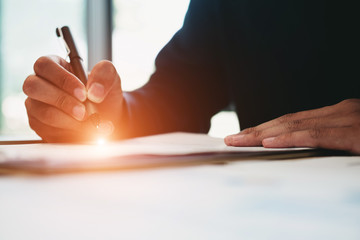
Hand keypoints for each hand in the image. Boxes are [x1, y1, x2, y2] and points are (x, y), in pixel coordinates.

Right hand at [23, 56, 122, 141]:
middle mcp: (40, 82)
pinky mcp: (38, 123)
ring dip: (67, 118)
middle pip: (33, 86)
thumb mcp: (110, 78)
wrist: (106, 118)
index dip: (63, 79)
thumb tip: (94, 91)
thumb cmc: (103, 94)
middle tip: (83, 112)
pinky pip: (44, 126)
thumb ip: (104, 75)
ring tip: (86, 121)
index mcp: (55, 65)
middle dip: (62, 100)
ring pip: (40, 110)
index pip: (45, 65)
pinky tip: (79, 129)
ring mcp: (36, 103)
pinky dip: (66, 129)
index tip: (83, 94)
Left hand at [224, 99, 359, 153]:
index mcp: (337, 113)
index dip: (265, 128)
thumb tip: (306, 150)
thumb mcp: (355, 139)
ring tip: (239, 141)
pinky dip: (289, 139)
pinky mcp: (354, 134)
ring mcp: (346, 119)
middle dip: (256, 131)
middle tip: (232, 139)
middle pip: (288, 121)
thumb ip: (332, 141)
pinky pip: (315, 136)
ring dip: (262, 134)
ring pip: (294, 126)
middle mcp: (339, 112)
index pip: (293, 120)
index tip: (244, 136)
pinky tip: (269, 144)